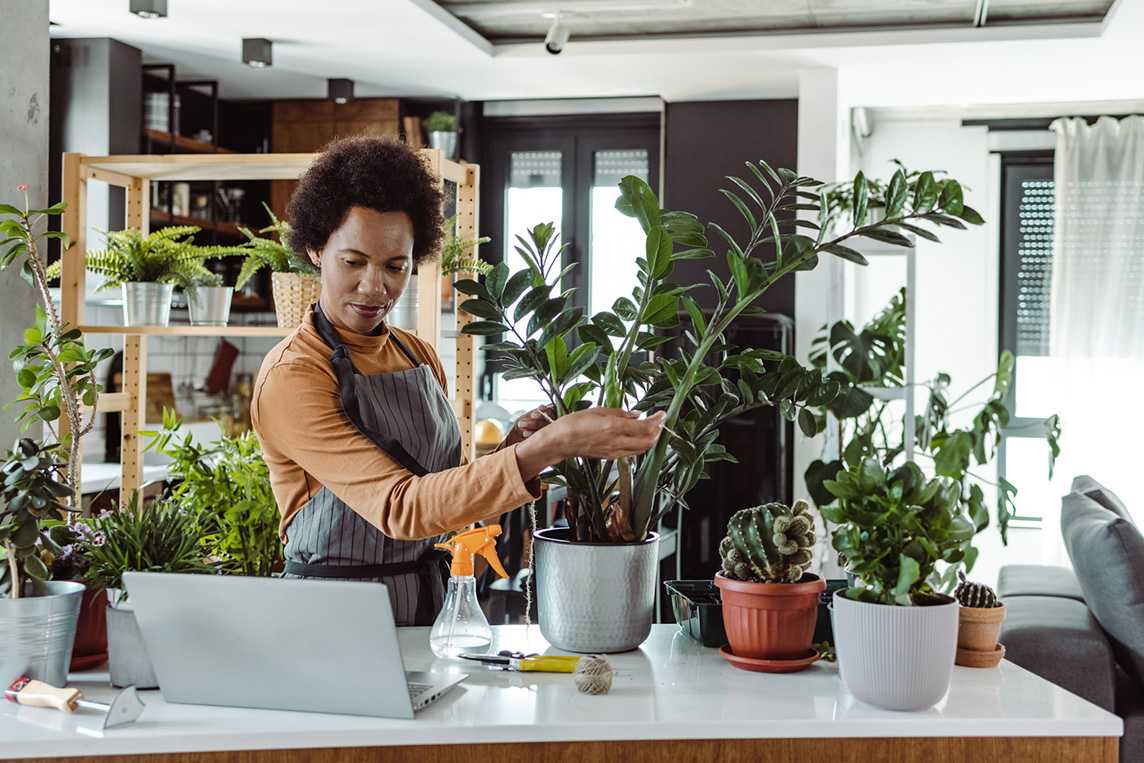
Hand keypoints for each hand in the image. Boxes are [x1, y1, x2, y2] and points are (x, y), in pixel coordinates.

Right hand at [513, 407, 665, 480]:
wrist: (560, 442)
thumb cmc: (574, 423)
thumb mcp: (598, 411)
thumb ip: (619, 413)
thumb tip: (636, 414)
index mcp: (614, 427)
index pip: (645, 427)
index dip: (657, 421)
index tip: (662, 414)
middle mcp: (617, 442)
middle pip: (648, 441)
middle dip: (657, 432)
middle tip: (658, 421)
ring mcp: (614, 452)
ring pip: (641, 449)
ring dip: (649, 440)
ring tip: (650, 429)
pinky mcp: (610, 457)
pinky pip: (630, 452)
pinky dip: (638, 445)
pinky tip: (635, 436)